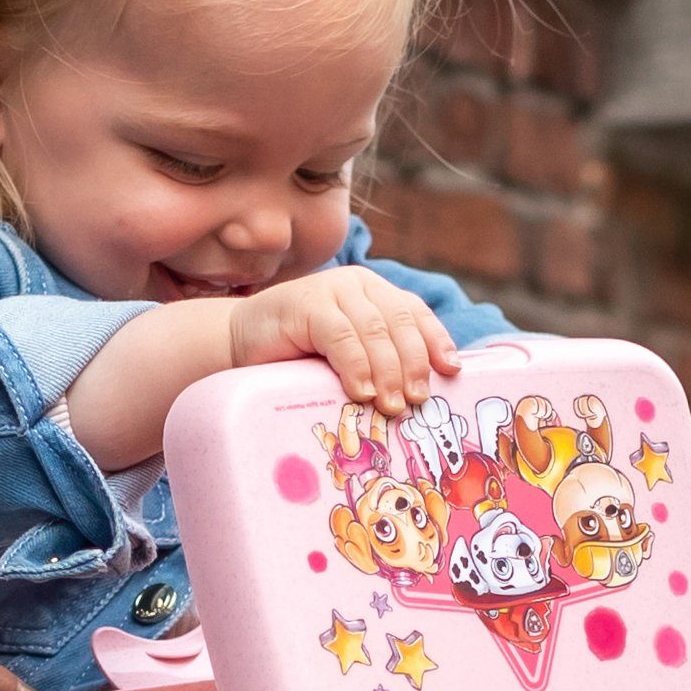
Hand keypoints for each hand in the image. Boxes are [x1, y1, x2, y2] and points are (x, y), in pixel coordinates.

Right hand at [228, 266, 460, 415]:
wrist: (240, 342)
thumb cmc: (297, 356)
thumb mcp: (347, 356)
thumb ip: (377, 362)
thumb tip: (418, 398)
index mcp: (375, 292)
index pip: (415, 313)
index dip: (436, 341)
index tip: (451, 372)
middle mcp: (358, 284)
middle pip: (400, 322)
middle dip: (413, 363)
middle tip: (417, 401)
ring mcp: (332, 290)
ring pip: (375, 330)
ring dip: (388, 371)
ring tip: (392, 405)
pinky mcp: (307, 304)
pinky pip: (341, 335)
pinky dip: (356, 365)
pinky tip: (361, 391)